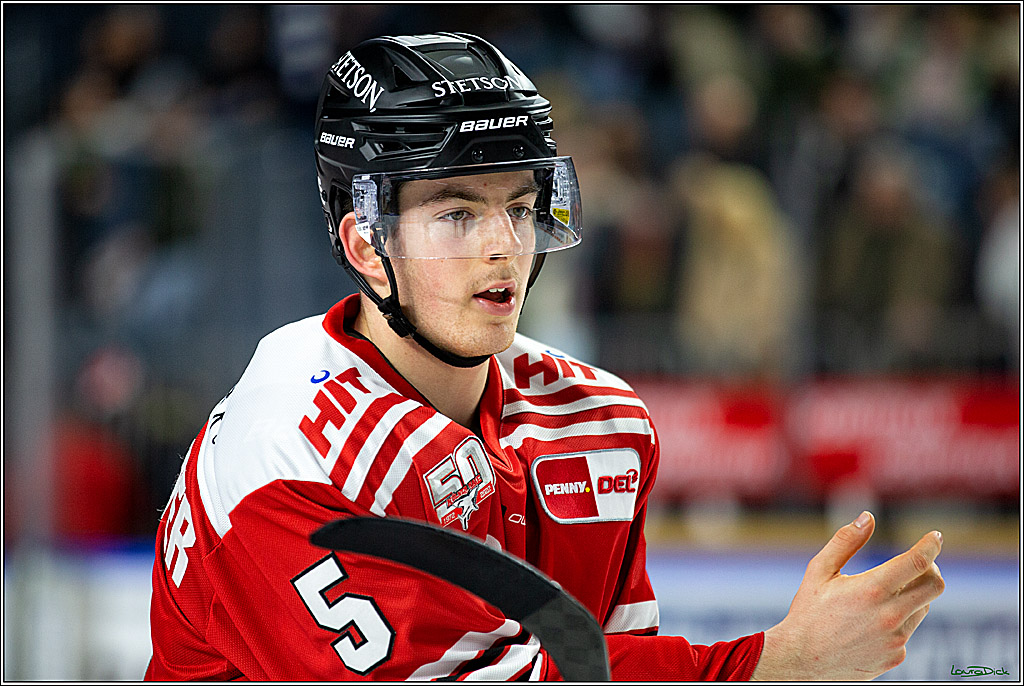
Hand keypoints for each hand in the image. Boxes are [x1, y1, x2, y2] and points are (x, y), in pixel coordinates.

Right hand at [751, 511, 944, 680]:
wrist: (802, 659)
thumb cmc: (808, 611)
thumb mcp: (819, 571)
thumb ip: (845, 541)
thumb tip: (867, 517)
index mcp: (871, 590)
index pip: (917, 561)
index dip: (931, 545)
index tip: (936, 536)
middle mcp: (890, 615)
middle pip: (934, 585)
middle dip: (932, 569)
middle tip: (918, 564)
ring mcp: (896, 639)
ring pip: (922, 607)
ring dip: (912, 595)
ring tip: (881, 596)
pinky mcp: (896, 655)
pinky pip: (908, 630)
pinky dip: (899, 620)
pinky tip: (871, 623)